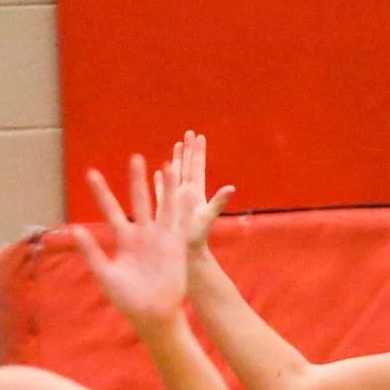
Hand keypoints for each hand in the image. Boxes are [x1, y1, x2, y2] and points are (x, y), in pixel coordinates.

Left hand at [72, 155, 190, 333]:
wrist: (153, 314)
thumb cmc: (128, 299)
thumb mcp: (106, 274)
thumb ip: (91, 252)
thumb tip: (73, 229)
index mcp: (124, 240)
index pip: (111, 210)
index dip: (102, 192)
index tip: (91, 173)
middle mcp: (142, 235)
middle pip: (139, 201)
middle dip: (137, 181)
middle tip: (134, 157)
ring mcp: (161, 238)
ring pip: (163, 206)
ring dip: (165, 187)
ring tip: (166, 164)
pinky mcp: (176, 245)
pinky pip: (180, 221)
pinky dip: (181, 206)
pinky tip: (184, 189)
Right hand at [164, 131, 235, 252]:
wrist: (186, 256)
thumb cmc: (196, 239)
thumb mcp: (207, 219)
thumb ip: (218, 203)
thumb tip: (231, 188)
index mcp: (195, 193)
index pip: (196, 167)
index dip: (197, 152)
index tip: (199, 136)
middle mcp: (186, 194)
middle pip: (187, 167)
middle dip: (187, 150)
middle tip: (189, 133)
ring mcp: (176, 201)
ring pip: (175, 175)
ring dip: (176, 160)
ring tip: (176, 145)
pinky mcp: (165, 209)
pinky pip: (162, 191)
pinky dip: (160, 181)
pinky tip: (158, 173)